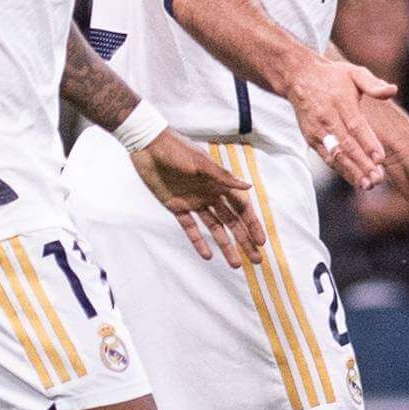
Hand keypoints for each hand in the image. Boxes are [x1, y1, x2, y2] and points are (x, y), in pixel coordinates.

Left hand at [129, 130, 261, 266]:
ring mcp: (193, 202)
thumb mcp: (200, 163)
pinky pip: (190, 228)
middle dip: (244, 240)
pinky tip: (208, 256)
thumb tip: (249, 186)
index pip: (242, 208)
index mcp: (220, 183)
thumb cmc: (177, 149)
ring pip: (214, 228)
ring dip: (225, 245)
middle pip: (231, 222)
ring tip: (235, 264)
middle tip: (256, 260)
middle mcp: (210, 194)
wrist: (148, 145)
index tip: (260, 242)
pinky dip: (198, 241)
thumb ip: (223, 177)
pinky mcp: (176, 206)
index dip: (252, 225)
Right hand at [287, 54, 394, 188]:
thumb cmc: (332, 76)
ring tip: (367, 185)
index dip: (367, 143)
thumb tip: (392, 90)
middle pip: (345, 145)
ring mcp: (317, 130)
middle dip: (361, 164)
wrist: (298, 78)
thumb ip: (373, 83)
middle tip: (377, 179)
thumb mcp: (354, 72)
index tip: (380, 158)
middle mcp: (327, 118)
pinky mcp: (311, 138)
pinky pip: (326, 157)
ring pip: (335, 154)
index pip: (355, 125)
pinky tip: (354, 179)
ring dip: (351, 171)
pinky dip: (340, 169)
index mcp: (340, 102)